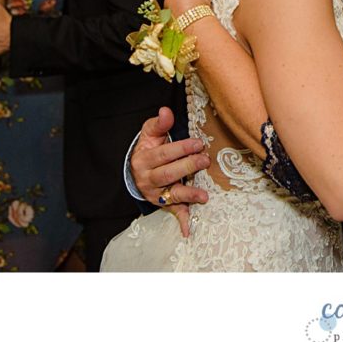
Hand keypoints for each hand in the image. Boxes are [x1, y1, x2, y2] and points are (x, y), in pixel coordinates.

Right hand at [130, 106, 210, 236]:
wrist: (137, 169)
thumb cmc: (149, 148)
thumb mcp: (150, 134)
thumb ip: (159, 123)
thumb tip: (166, 111)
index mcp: (144, 160)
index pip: (163, 154)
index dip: (181, 149)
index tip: (198, 143)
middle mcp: (148, 179)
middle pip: (168, 174)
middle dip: (188, 167)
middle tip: (205, 160)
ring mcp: (156, 193)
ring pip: (172, 194)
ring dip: (188, 195)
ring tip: (203, 196)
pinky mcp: (164, 203)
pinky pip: (173, 212)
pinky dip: (181, 221)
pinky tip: (188, 230)